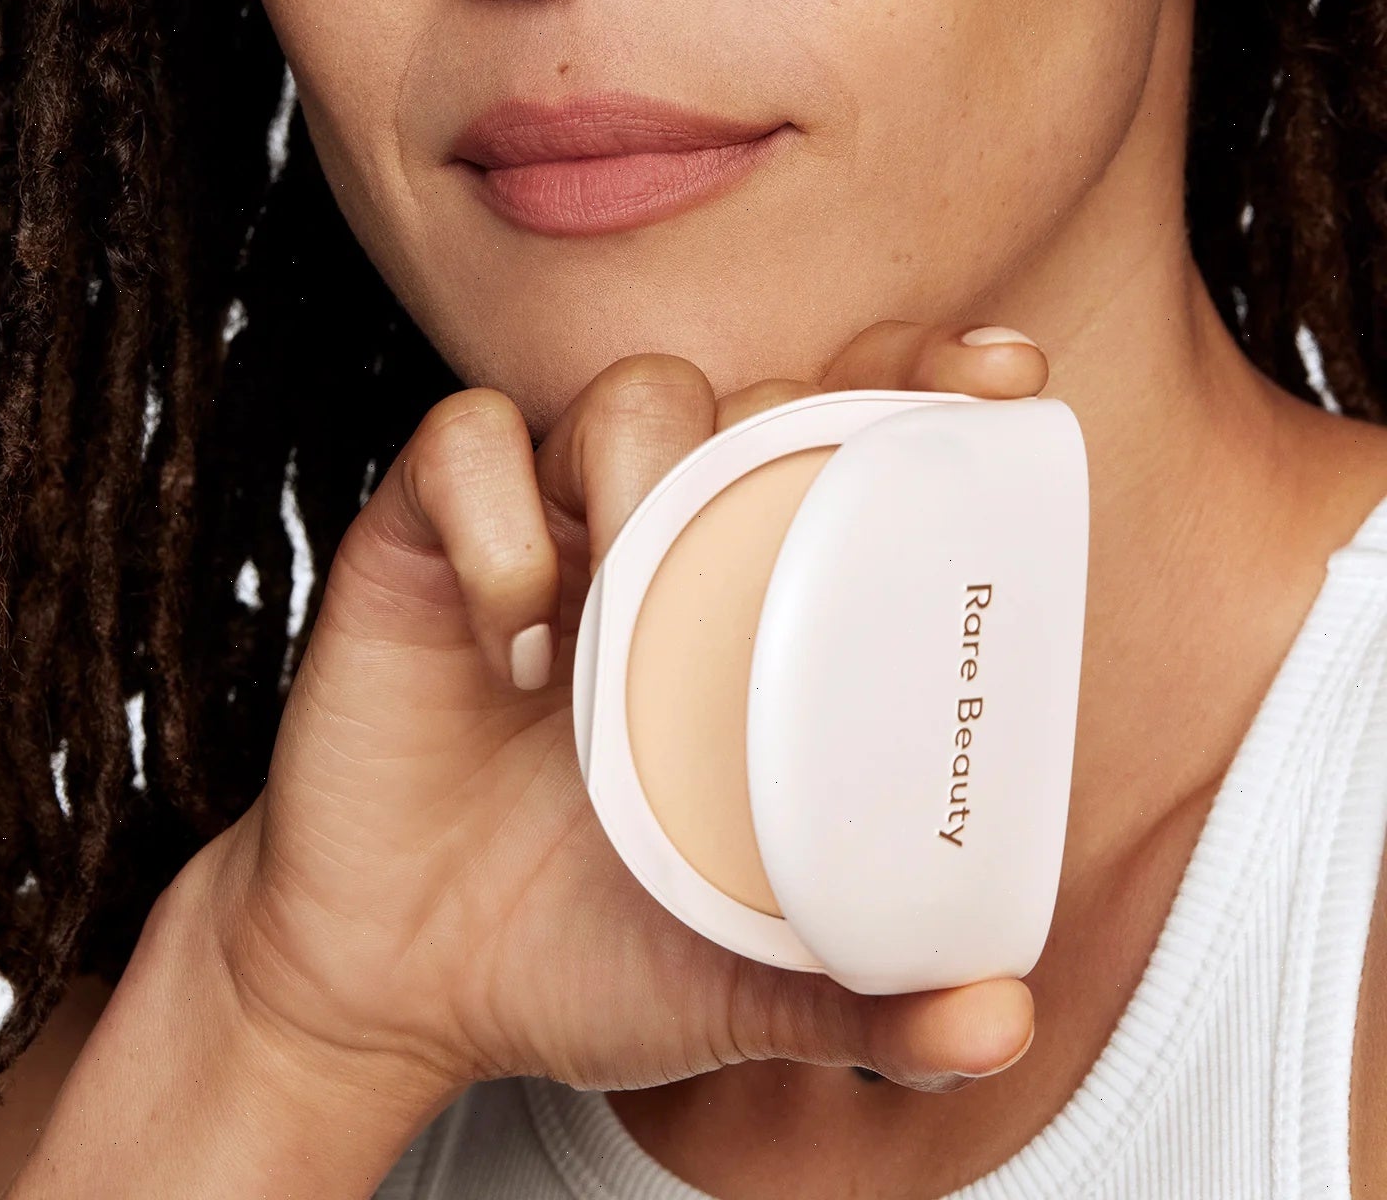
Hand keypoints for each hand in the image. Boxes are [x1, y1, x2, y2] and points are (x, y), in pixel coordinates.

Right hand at [195, 320, 1047, 1108]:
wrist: (398, 987)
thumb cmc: (584, 948)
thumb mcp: (742, 980)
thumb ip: (868, 999)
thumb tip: (1002, 1025)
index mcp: (761, 600)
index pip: (859, 439)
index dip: (927, 382)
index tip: (1003, 376)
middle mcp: (665, 535)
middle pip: (760, 393)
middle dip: (804, 418)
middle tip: (818, 501)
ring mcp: (548, 524)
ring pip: (632, 395)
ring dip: (654, 475)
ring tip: (640, 606)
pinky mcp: (423, 535)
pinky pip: (465, 445)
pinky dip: (500, 523)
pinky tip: (519, 641)